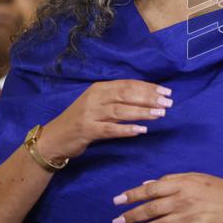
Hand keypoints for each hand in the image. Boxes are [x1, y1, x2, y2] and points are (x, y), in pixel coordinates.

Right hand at [37, 80, 172, 161]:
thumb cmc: (81, 119)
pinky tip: (141, 130)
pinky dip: (126, 129)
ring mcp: (90, 114)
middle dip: (149, 98)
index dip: (148, 87)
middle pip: (126, 95)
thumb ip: (117, 99)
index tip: (166, 92)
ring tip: (160, 114)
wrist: (54, 137)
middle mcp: (94, 98)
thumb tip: (148, 97)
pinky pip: (110, 129)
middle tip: (168, 102)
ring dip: (142, 112)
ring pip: (120, 111)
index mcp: (99, 88)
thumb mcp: (97, 103)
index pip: (127, 84)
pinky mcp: (87, 130)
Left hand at [112, 173, 222, 222]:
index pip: (150, 190)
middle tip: (116, 222)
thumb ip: (172, 179)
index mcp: (182, 183)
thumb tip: (148, 184)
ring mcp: (190, 217)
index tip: (116, 201)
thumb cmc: (220, 189)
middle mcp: (183, 200)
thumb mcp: (196, 177)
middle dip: (130, 216)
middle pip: (150, 209)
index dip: (131, 195)